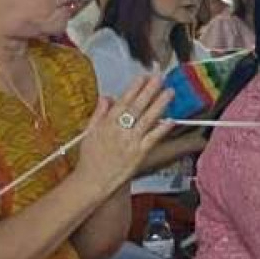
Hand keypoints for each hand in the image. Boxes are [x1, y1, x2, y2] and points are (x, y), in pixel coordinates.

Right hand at [76, 76, 175, 192]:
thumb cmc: (90, 159)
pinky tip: (171, 119)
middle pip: (137, 106)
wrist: (92, 181)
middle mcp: (120, 130)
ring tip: (169, 92)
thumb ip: (99, 113)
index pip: (123, 101)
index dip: (134, 88)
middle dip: (149, 90)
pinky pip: (153, 138)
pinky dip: (161, 129)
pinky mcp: (139, 154)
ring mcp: (131, 141)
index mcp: (107, 123)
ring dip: (159, 104)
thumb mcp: (89, 132)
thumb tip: (106, 97)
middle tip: (160, 77)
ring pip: (147, 119)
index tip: (143, 77)